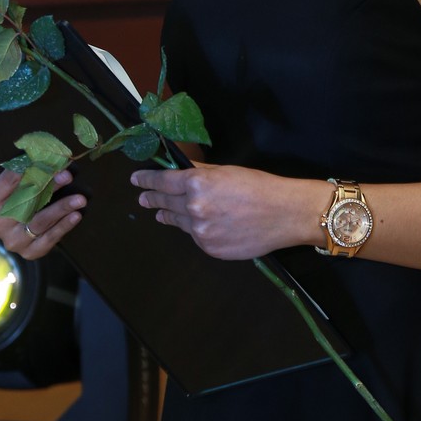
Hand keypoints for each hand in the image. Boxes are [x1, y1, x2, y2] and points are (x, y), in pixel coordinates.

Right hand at [0, 168, 85, 259]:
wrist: (11, 226)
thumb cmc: (12, 196)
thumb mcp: (9, 182)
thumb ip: (21, 171)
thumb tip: (43, 154)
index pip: (8, 182)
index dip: (30, 170)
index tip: (48, 161)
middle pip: (25, 202)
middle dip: (49, 187)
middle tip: (68, 176)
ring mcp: (12, 241)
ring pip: (39, 223)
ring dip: (61, 208)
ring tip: (79, 199)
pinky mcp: (28, 252)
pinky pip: (48, 240)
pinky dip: (63, 227)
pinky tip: (76, 216)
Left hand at [131, 164, 322, 260]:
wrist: (284, 214)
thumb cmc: (259, 186)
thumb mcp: (226, 171)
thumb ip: (200, 172)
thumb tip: (181, 170)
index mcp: (196, 184)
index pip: (162, 181)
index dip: (147, 180)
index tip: (136, 180)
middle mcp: (194, 209)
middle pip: (165, 202)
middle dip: (152, 199)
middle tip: (143, 198)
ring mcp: (201, 232)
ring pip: (178, 221)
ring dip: (168, 215)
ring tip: (160, 213)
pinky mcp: (210, 249)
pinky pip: (195, 237)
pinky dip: (193, 229)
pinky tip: (194, 225)